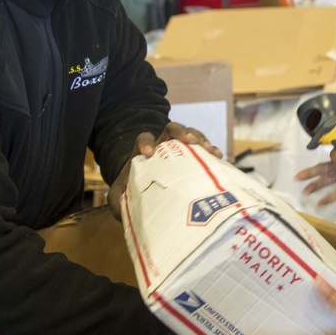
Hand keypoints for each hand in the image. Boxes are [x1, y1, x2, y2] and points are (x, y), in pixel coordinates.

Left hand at [107, 123, 223, 216]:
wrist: (148, 196)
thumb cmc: (132, 195)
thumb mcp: (120, 198)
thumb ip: (116, 200)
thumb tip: (121, 206)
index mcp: (143, 153)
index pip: (143, 138)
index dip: (145, 141)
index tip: (148, 152)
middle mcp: (163, 147)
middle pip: (172, 129)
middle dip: (181, 131)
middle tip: (189, 140)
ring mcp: (180, 151)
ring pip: (191, 136)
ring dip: (201, 139)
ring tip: (209, 149)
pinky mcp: (194, 160)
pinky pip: (204, 151)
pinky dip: (211, 152)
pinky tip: (219, 158)